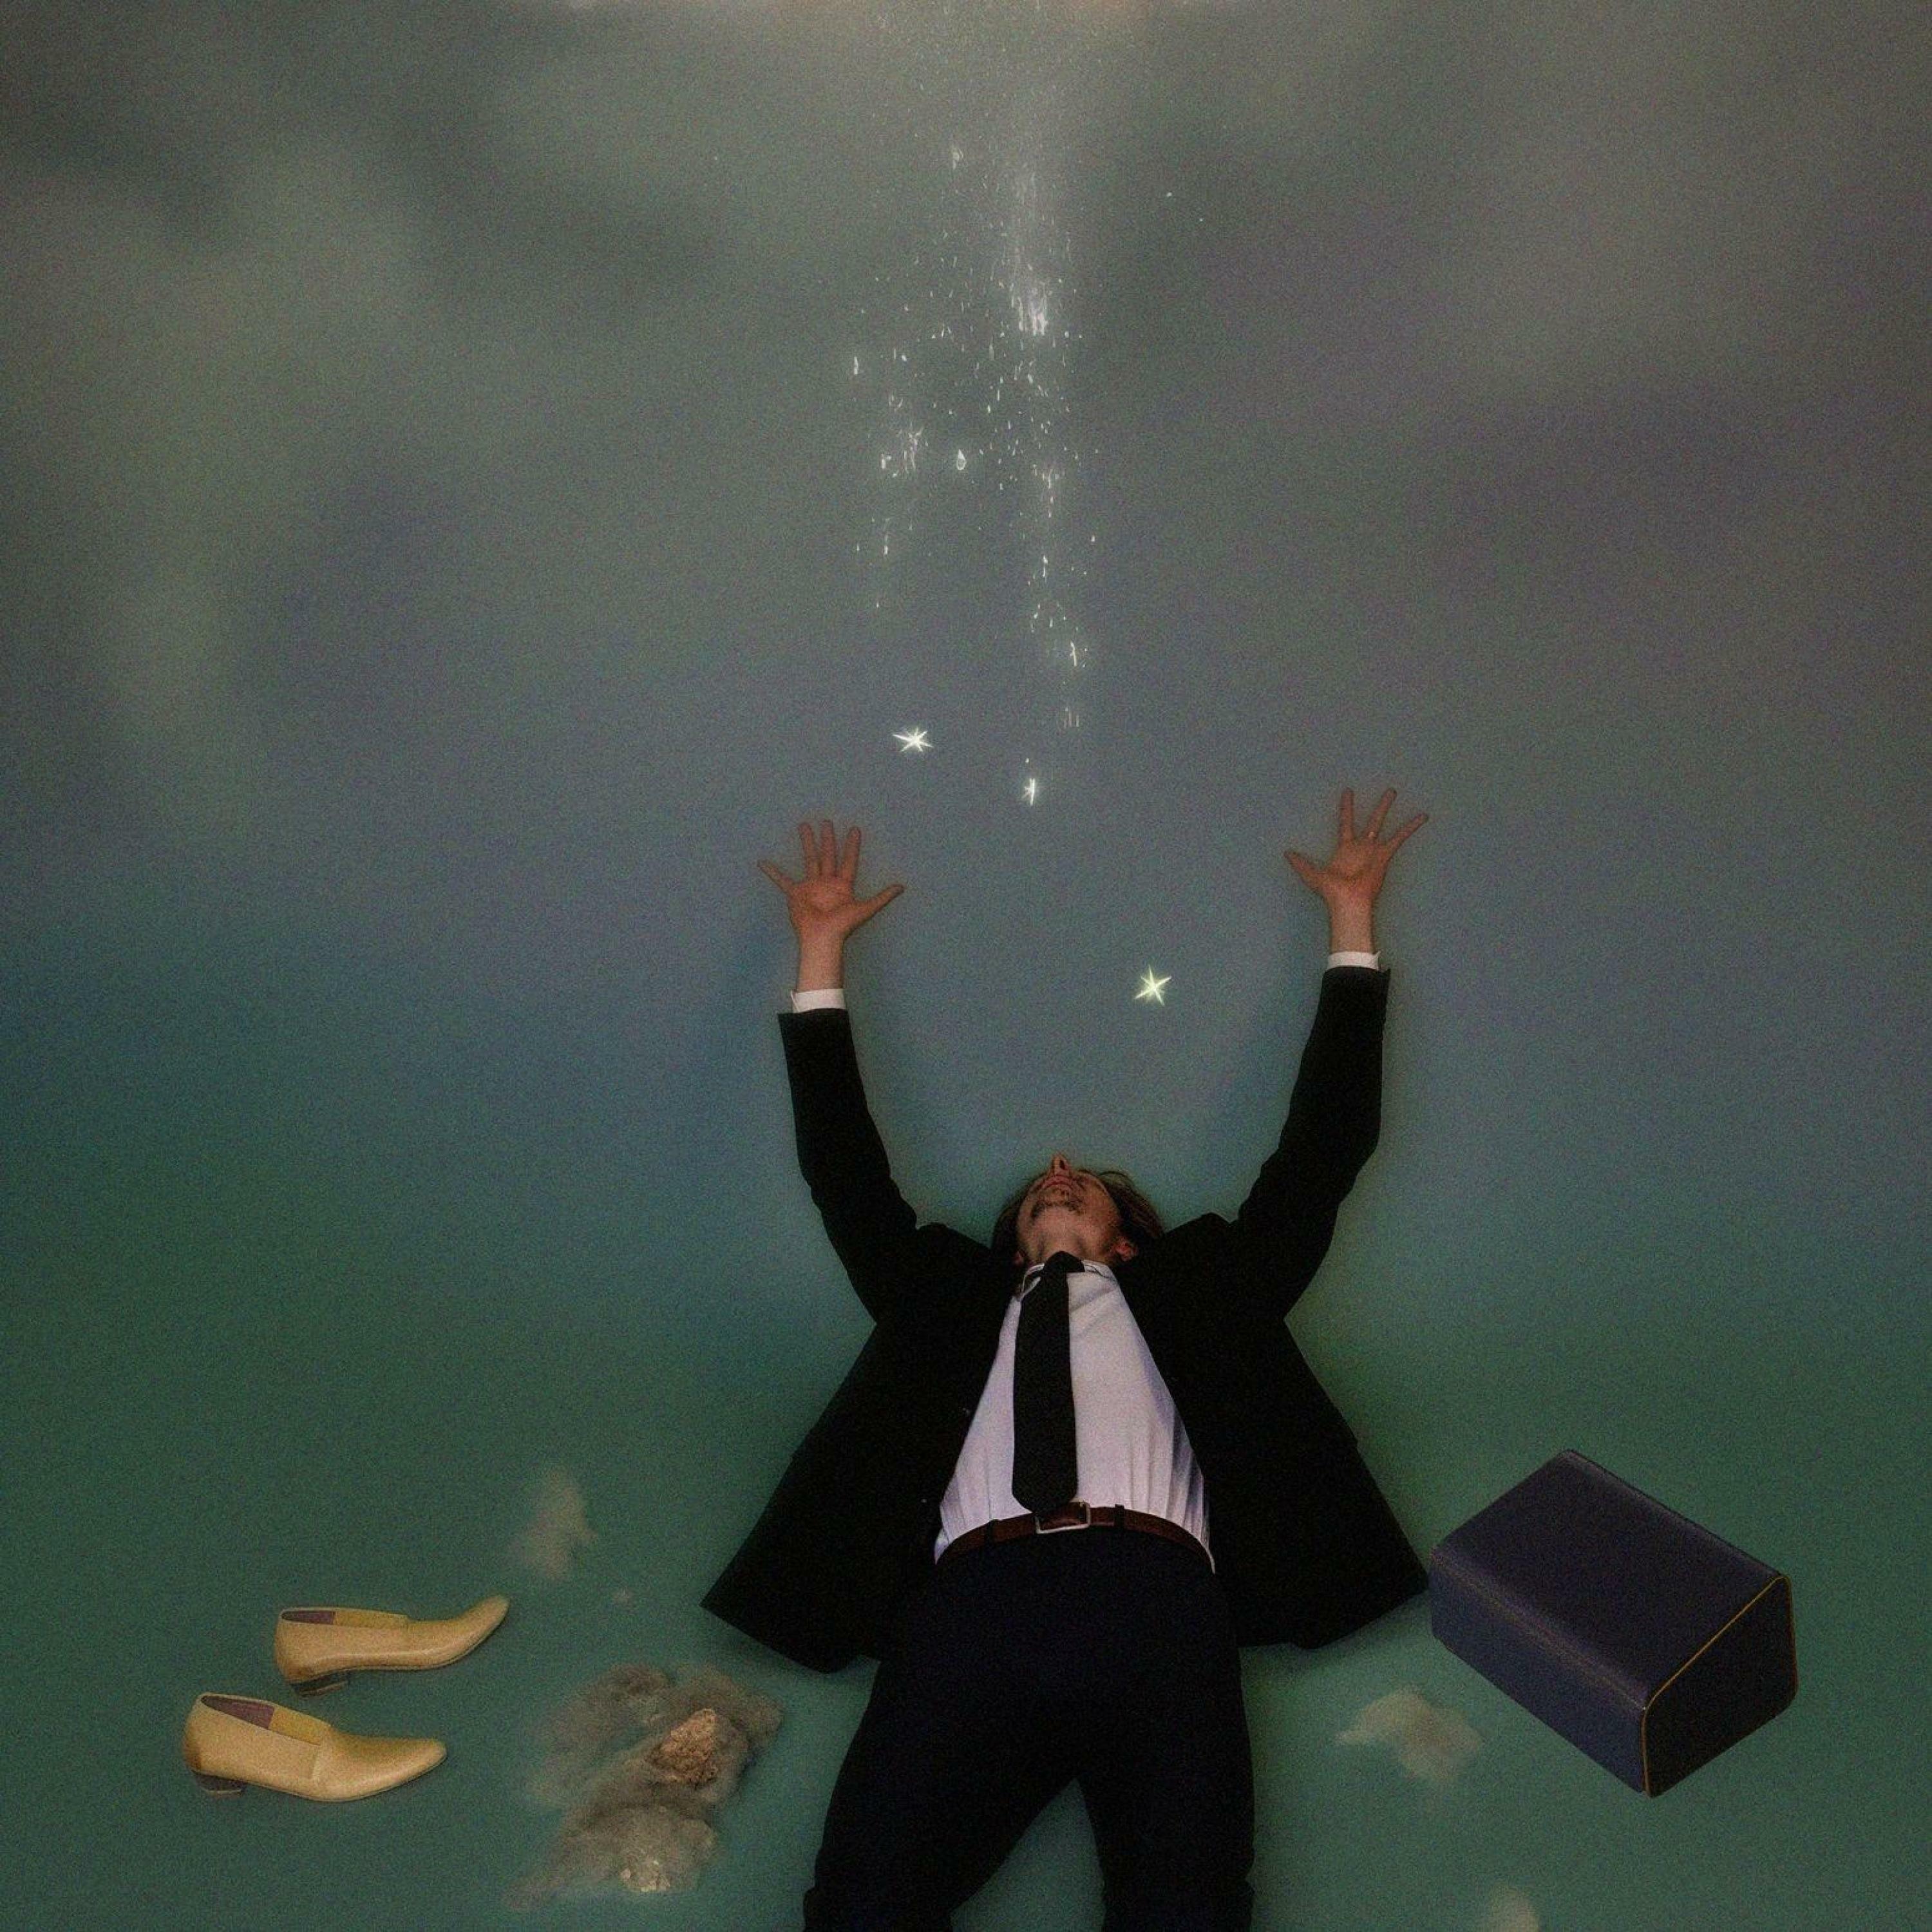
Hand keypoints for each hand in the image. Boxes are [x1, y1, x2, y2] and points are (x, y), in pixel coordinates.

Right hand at [760, 821, 903, 987]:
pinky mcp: (796, 894)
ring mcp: (811, 887)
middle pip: (828, 855)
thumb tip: (902, 887)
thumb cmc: (843, 927)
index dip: (853, 846)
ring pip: (809, 859)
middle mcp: (827, 883)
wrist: (822, 939)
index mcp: (843, 885)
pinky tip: (763, 862)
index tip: (855, 829)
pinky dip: (773, 872)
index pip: (849, 860)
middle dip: (828, 839)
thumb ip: (882, 897)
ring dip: (807, 843)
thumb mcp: (865, 909)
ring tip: (804, 825)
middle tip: (827, 821)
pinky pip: (783, 881)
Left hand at [1287, 789, 1425, 952]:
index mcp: (1346, 849)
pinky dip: (1410, 827)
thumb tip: (1286, 853)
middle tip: (1384, 791)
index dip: (1346, 809)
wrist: (1348, 902)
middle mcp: (1362, 847)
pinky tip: (1422, 815)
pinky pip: (1399, 838)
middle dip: (1377, 806)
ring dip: (1387, 808)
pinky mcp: (1384, 856)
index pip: (1346, 823)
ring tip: (1393, 791)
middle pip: (1370, 821)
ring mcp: (1373, 850)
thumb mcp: (1312, 875)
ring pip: (1382, 823)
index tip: (1348, 792)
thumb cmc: (1331, 892)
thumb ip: (1301, 863)